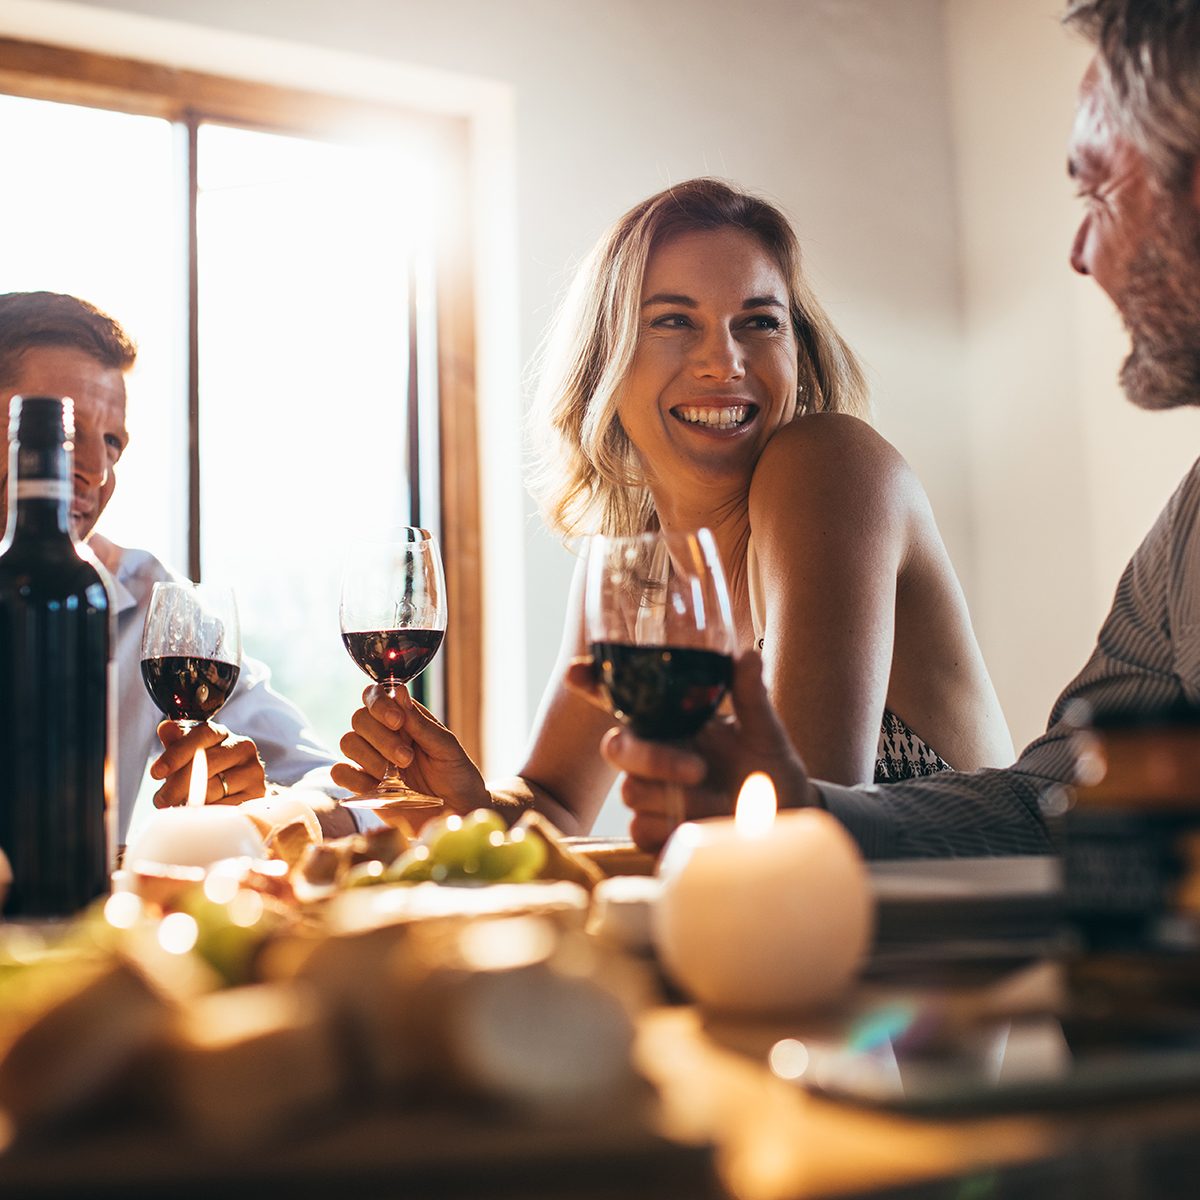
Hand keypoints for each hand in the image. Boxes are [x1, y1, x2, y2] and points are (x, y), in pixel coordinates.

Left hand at [149, 721, 267, 807]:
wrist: (242, 790)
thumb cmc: (210, 770)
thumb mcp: (190, 755)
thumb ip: (177, 743)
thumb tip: (165, 728)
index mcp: (222, 734)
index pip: (201, 736)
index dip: (176, 754)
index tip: (157, 772)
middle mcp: (242, 748)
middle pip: (206, 764)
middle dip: (177, 785)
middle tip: (161, 800)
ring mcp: (253, 771)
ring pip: (214, 789)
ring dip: (191, 801)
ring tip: (180, 807)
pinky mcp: (257, 795)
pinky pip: (225, 807)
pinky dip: (208, 813)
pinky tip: (200, 813)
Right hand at [332, 683, 491, 814]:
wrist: (457, 811)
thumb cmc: (456, 774)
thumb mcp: (446, 747)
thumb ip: (420, 723)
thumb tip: (399, 692)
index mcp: (403, 718)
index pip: (375, 696)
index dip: (379, 704)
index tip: (398, 721)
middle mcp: (382, 735)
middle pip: (359, 719)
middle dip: (381, 737)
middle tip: (408, 758)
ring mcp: (370, 760)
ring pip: (348, 742)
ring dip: (372, 758)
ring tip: (401, 775)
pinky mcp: (363, 786)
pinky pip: (340, 773)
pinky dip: (355, 778)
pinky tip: (380, 786)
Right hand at [568, 650, 817, 851]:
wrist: (783, 813)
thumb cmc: (767, 762)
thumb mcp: (762, 726)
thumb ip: (749, 693)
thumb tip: (748, 655)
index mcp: (668, 721)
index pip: (620, 698)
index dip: (591, 683)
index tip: (575, 673)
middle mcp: (651, 752)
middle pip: (614, 749)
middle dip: (653, 759)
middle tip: (699, 769)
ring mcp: (649, 791)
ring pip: (630, 792)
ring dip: (679, 798)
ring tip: (722, 800)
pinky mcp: (653, 830)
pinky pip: (642, 828)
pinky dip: (676, 827)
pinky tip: (706, 824)